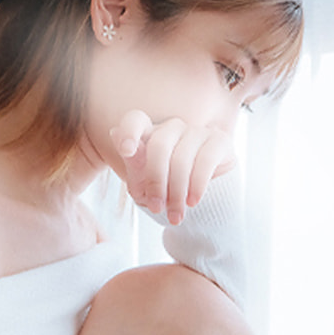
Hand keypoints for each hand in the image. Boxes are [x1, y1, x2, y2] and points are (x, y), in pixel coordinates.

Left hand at [109, 110, 234, 224]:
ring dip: (177, 191)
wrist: (198, 203)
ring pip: (182, 157)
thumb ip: (133, 164)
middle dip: (156, 180)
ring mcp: (197, 132)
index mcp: (149, 134)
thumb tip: (114, 132)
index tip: (126, 150)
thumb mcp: (143, 186)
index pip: (136, 120)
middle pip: (159, 144)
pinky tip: (193, 202)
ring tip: (175, 214)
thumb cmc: (165, 191)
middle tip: (156, 207)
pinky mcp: (219, 141)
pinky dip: (197, 185)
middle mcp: (172, 128)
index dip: (130, 131)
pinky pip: (206, 160)